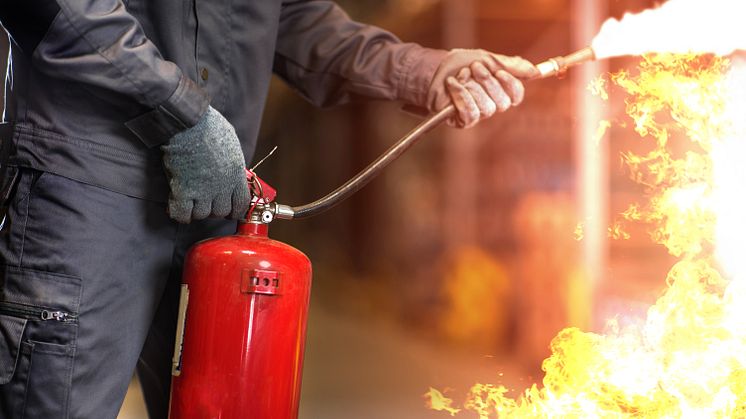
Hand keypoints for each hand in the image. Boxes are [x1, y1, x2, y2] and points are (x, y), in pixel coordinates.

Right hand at [161, 106, 250, 222]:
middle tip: (206, 201)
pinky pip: (182, 214)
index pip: (242, 204)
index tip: (230, 209)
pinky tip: (176, 207)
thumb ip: (233, 162)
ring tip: (191, 201)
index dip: (235, 209)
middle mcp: (222, 186)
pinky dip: (179, 214)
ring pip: (202, 214)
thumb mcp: (232, 144)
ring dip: (196, 210)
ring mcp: (203, 190)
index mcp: (236, 174)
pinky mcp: (183, 190)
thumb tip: (232, 171)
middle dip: (214, 209)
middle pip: (221, 212)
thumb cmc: (209, 127)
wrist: (188, 123)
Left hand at [428, 49, 538, 127]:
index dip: (510, 85)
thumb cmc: (461, 64)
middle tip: (474, 67)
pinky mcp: (462, 120)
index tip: (500, 72)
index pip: (516, 95)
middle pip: (502, 103)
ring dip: (471, 87)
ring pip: (486, 108)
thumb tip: (535, 70)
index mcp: (500, 90)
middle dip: (487, 82)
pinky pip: (470, 113)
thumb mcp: (488, 59)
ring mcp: (477, 114)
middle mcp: (491, 104)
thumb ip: (511, 65)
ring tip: (460, 75)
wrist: (434, 69)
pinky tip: (452, 84)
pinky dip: (461, 96)